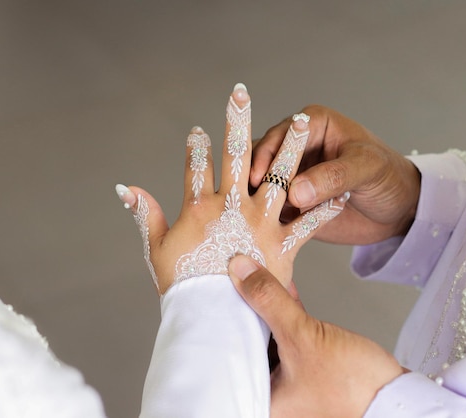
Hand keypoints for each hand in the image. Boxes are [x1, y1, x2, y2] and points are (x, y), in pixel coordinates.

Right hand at [115, 85, 348, 294]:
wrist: (212, 319)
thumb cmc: (182, 286)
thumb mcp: (156, 249)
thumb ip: (145, 214)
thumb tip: (124, 187)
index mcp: (199, 208)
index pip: (196, 165)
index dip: (197, 145)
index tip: (199, 129)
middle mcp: (231, 208)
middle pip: (235, 155)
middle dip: (237, 121)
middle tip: (240, 93)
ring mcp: (259, 224)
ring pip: (278, 175)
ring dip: (292, 146)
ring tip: (303, 120)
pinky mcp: (282, 245)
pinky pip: (308, 222)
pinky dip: (325, 207)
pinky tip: (341, 191)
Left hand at [229, 255, 405, 417]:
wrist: (396, 398)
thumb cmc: (352, 385)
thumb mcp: (303, 337)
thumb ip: (270, 301)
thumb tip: (240, 270)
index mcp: (259, 401)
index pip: (225, 357)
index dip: (219, 322)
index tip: (212, 291)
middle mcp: (270, 395)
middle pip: (244, 345)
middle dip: (241, 312)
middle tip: (229, 279)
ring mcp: (289, 382)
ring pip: (266, 338)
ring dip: (265, 309)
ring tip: (253, 276)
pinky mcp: (308, 368)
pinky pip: (288, 336)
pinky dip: (286, 314)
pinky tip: (283, 287)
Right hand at [251, 105, 420, 244]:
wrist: (398, 208)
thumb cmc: (388, 176)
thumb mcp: (367, 169)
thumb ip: (333, 176)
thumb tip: (296, 192)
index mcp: (311, 125)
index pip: (279, 136)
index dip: (266, 156)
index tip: (259, 179)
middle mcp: (296, 149)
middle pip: (262, 161)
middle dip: (253, 182)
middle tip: (245, 203)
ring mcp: (292, 178)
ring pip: (261, 188)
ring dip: (255, 203)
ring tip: (248, 222)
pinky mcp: (292, 204)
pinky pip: (271, 211)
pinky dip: (265, 221)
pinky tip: (258, 234)